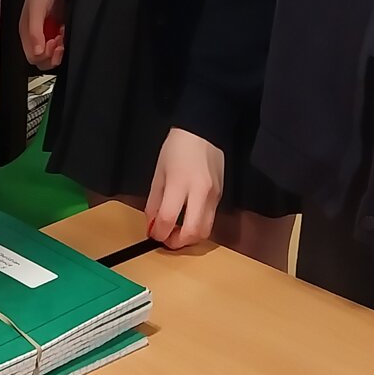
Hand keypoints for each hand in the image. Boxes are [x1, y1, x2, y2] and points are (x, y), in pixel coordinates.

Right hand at [19, 0, 66, 68]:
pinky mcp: (56, 33)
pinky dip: (65, 42)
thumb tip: (37, 52)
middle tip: (58, 42)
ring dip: (59, 49)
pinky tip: (64, 31)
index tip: (51, 42)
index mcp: (26, 35)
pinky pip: (60, 47)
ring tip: (61, 35)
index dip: (44, 55)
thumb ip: (34, 32)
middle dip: (52, 55)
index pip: (33, 57)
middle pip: (42, 61)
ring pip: (52, 56)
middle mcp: (36, 38)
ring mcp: (46, 36)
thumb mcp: (36, 11)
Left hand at [145, 129, 224, 248]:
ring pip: (205, 230)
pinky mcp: (220, 196)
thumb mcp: (159, 172)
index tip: (153, 234)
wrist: (203, 131)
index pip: (169, 219)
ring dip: (190, 238)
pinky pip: (210, 219)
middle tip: (166, 240)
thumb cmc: (177, 148)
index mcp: (180, 183)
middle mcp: (200, 193)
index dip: (158, 232)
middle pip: (192, 232)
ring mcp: (213, 196)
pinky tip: (187, 220)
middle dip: (177, 243)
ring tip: (177, 232)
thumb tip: (152, 224)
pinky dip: (198, 226)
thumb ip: (154, 201)